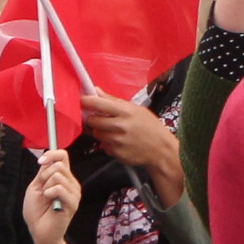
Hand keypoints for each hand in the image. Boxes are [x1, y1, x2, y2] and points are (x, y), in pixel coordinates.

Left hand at [24, 147, 79, 243]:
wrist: (39, 230)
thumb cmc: (37, 211)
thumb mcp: (36, 186)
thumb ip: (43, 172)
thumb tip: (49, 158)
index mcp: (63, 178)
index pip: (63, 156)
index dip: (52, 154)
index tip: (40, 161)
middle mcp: (71, 183)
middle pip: (59, 165)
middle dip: (44, 175)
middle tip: (42, 190)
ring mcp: (74, 193)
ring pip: (58, 175)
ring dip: (46, 186)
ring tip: (47, 198)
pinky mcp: (73, 203)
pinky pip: (59, 188)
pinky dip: (49, 193)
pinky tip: (49, 202)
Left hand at [79, 89, 184, 206]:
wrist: (161, 150)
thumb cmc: (150, 128)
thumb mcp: (136, 109)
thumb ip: (114, 101)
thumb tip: (96, 91)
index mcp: (125, 111)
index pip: (98, 103)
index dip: (86, 101)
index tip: (82, 100)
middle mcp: (120, 126)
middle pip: (93, 120)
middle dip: (94, 119)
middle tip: (102, 119)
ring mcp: (117, 141)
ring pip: (96, 133)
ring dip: (101, 132)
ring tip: (115, 131)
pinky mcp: (115, 153)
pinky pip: (103, 146)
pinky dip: (108, 143)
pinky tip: (119, 141)